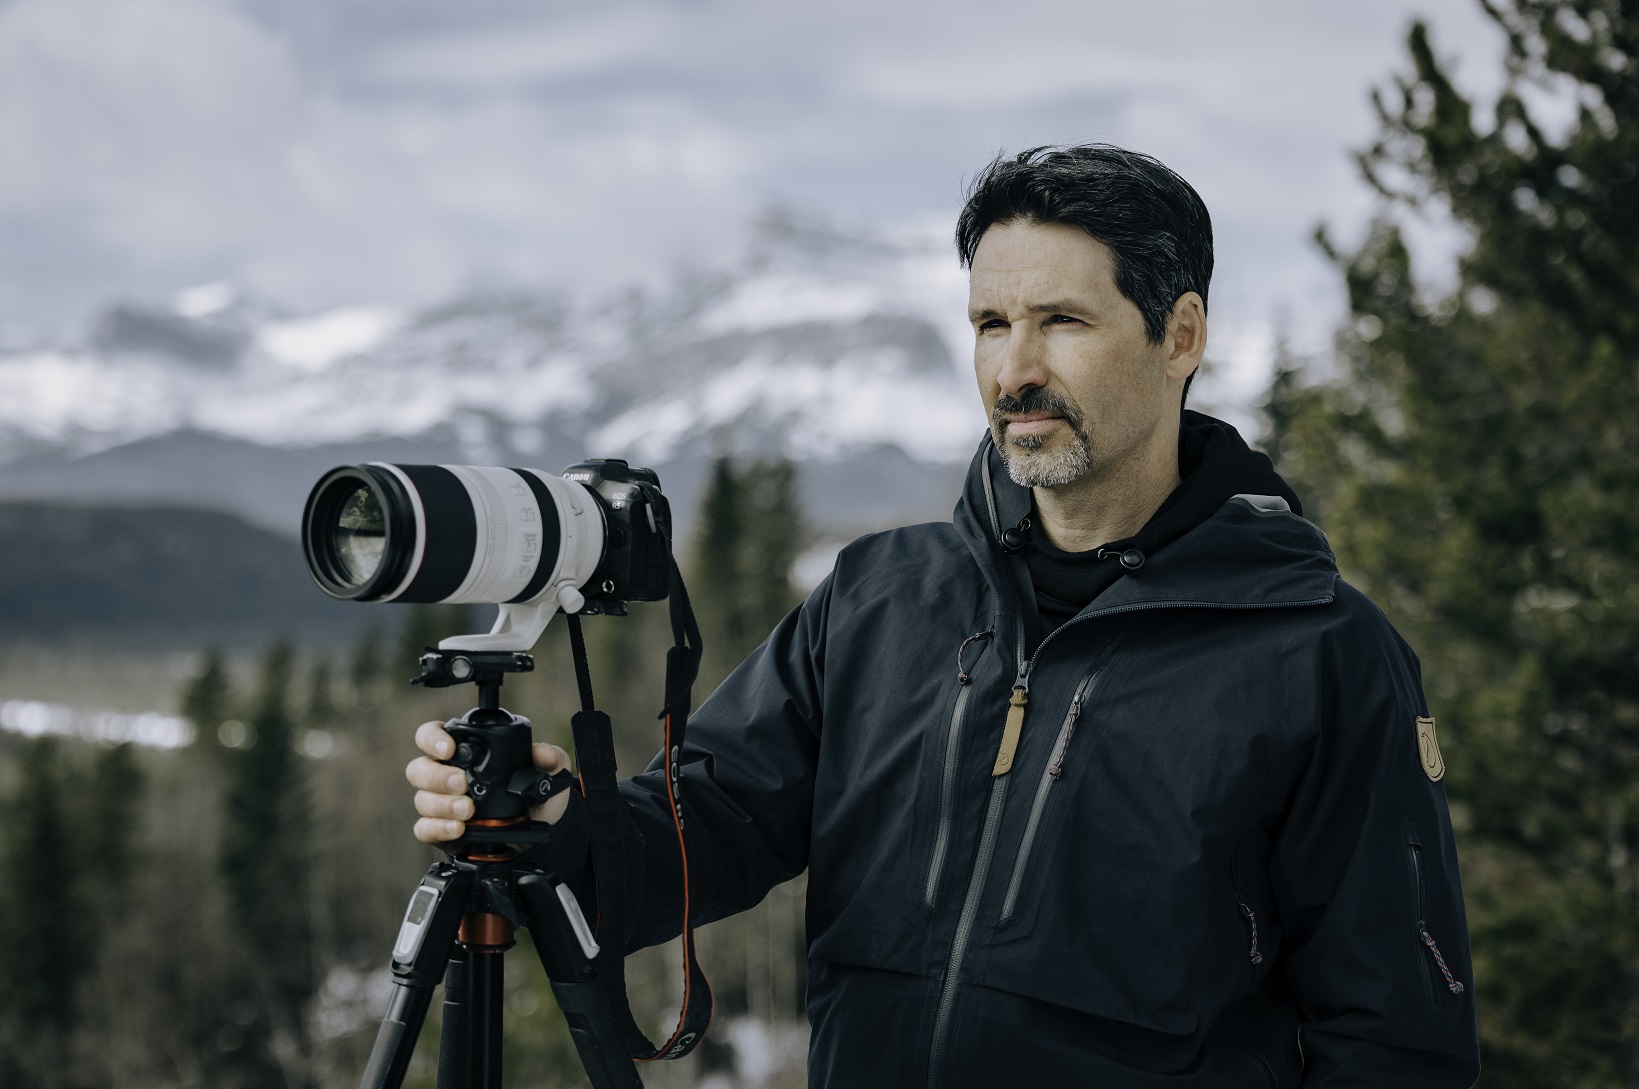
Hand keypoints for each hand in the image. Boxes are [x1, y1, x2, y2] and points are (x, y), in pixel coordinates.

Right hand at [405, 720, 574, 843]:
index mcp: (464, 751)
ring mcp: (440, 803)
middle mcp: (445, 774)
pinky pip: (426, 829)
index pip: (431, 735)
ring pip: (422, 800)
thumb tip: (540, 752)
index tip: (450, 749)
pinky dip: (440, 828)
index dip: (433, 739)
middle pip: (419, 769)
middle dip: (438, 776)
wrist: (537, 829)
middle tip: (463, 783)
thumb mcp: (549, 772)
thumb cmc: (535, 794)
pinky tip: (458, 828)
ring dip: (443, 805)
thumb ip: (550, 757)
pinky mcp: (441, 830)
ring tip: (468, 810)